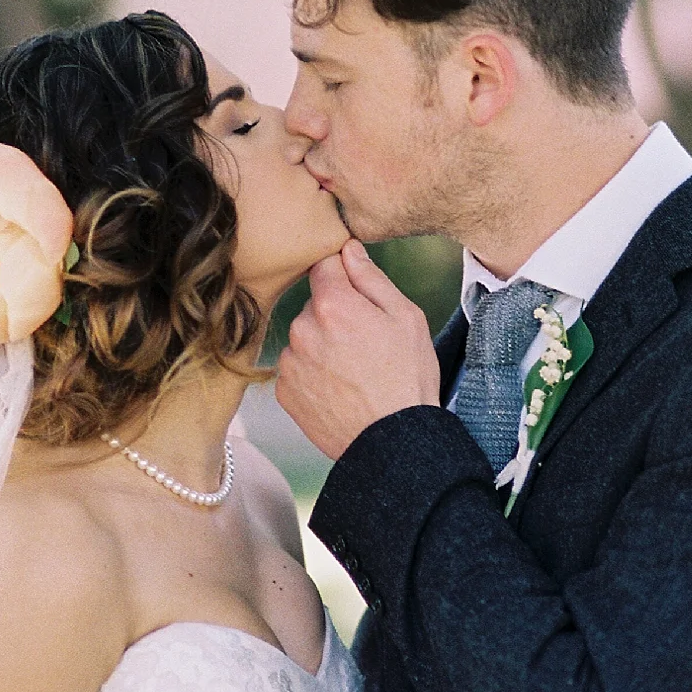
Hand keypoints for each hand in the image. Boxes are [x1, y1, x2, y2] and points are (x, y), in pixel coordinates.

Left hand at [276, 240, 440, 458]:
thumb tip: (348, 249)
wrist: (393, 442)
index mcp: (332, 304)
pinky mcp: (285, 390)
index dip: (343, 275)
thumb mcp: (406, 317)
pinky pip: (297, 368)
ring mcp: (290, 362)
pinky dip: (314, 373)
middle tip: (366, 344)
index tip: (358, 294)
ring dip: (323, 345)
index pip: (324, 265)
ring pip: (305, 337)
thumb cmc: (407, 378)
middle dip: (336, 315)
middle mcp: (302, 328)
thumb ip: (371, 278)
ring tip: (354, 371)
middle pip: (315, 304)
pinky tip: (339, 388)